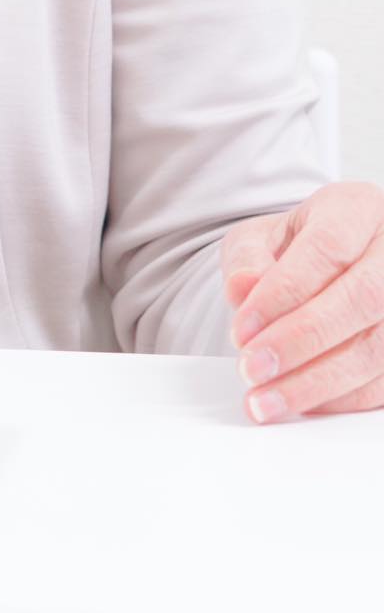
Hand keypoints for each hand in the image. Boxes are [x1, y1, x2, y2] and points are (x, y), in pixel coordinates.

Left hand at [220, 181, 383, 420]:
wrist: (329, 261)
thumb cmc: (294, 247)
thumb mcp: (260, 237)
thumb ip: (247, 260)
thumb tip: (242, 290)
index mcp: (356, 208)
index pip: (327, 248)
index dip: (283, 293)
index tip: (242, 330)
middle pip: (362, 299)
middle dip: (300, 342)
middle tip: (252, 369)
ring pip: (377, 348)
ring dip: (317, 382)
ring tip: (265, 399)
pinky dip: (341, 398)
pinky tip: (301, 403)